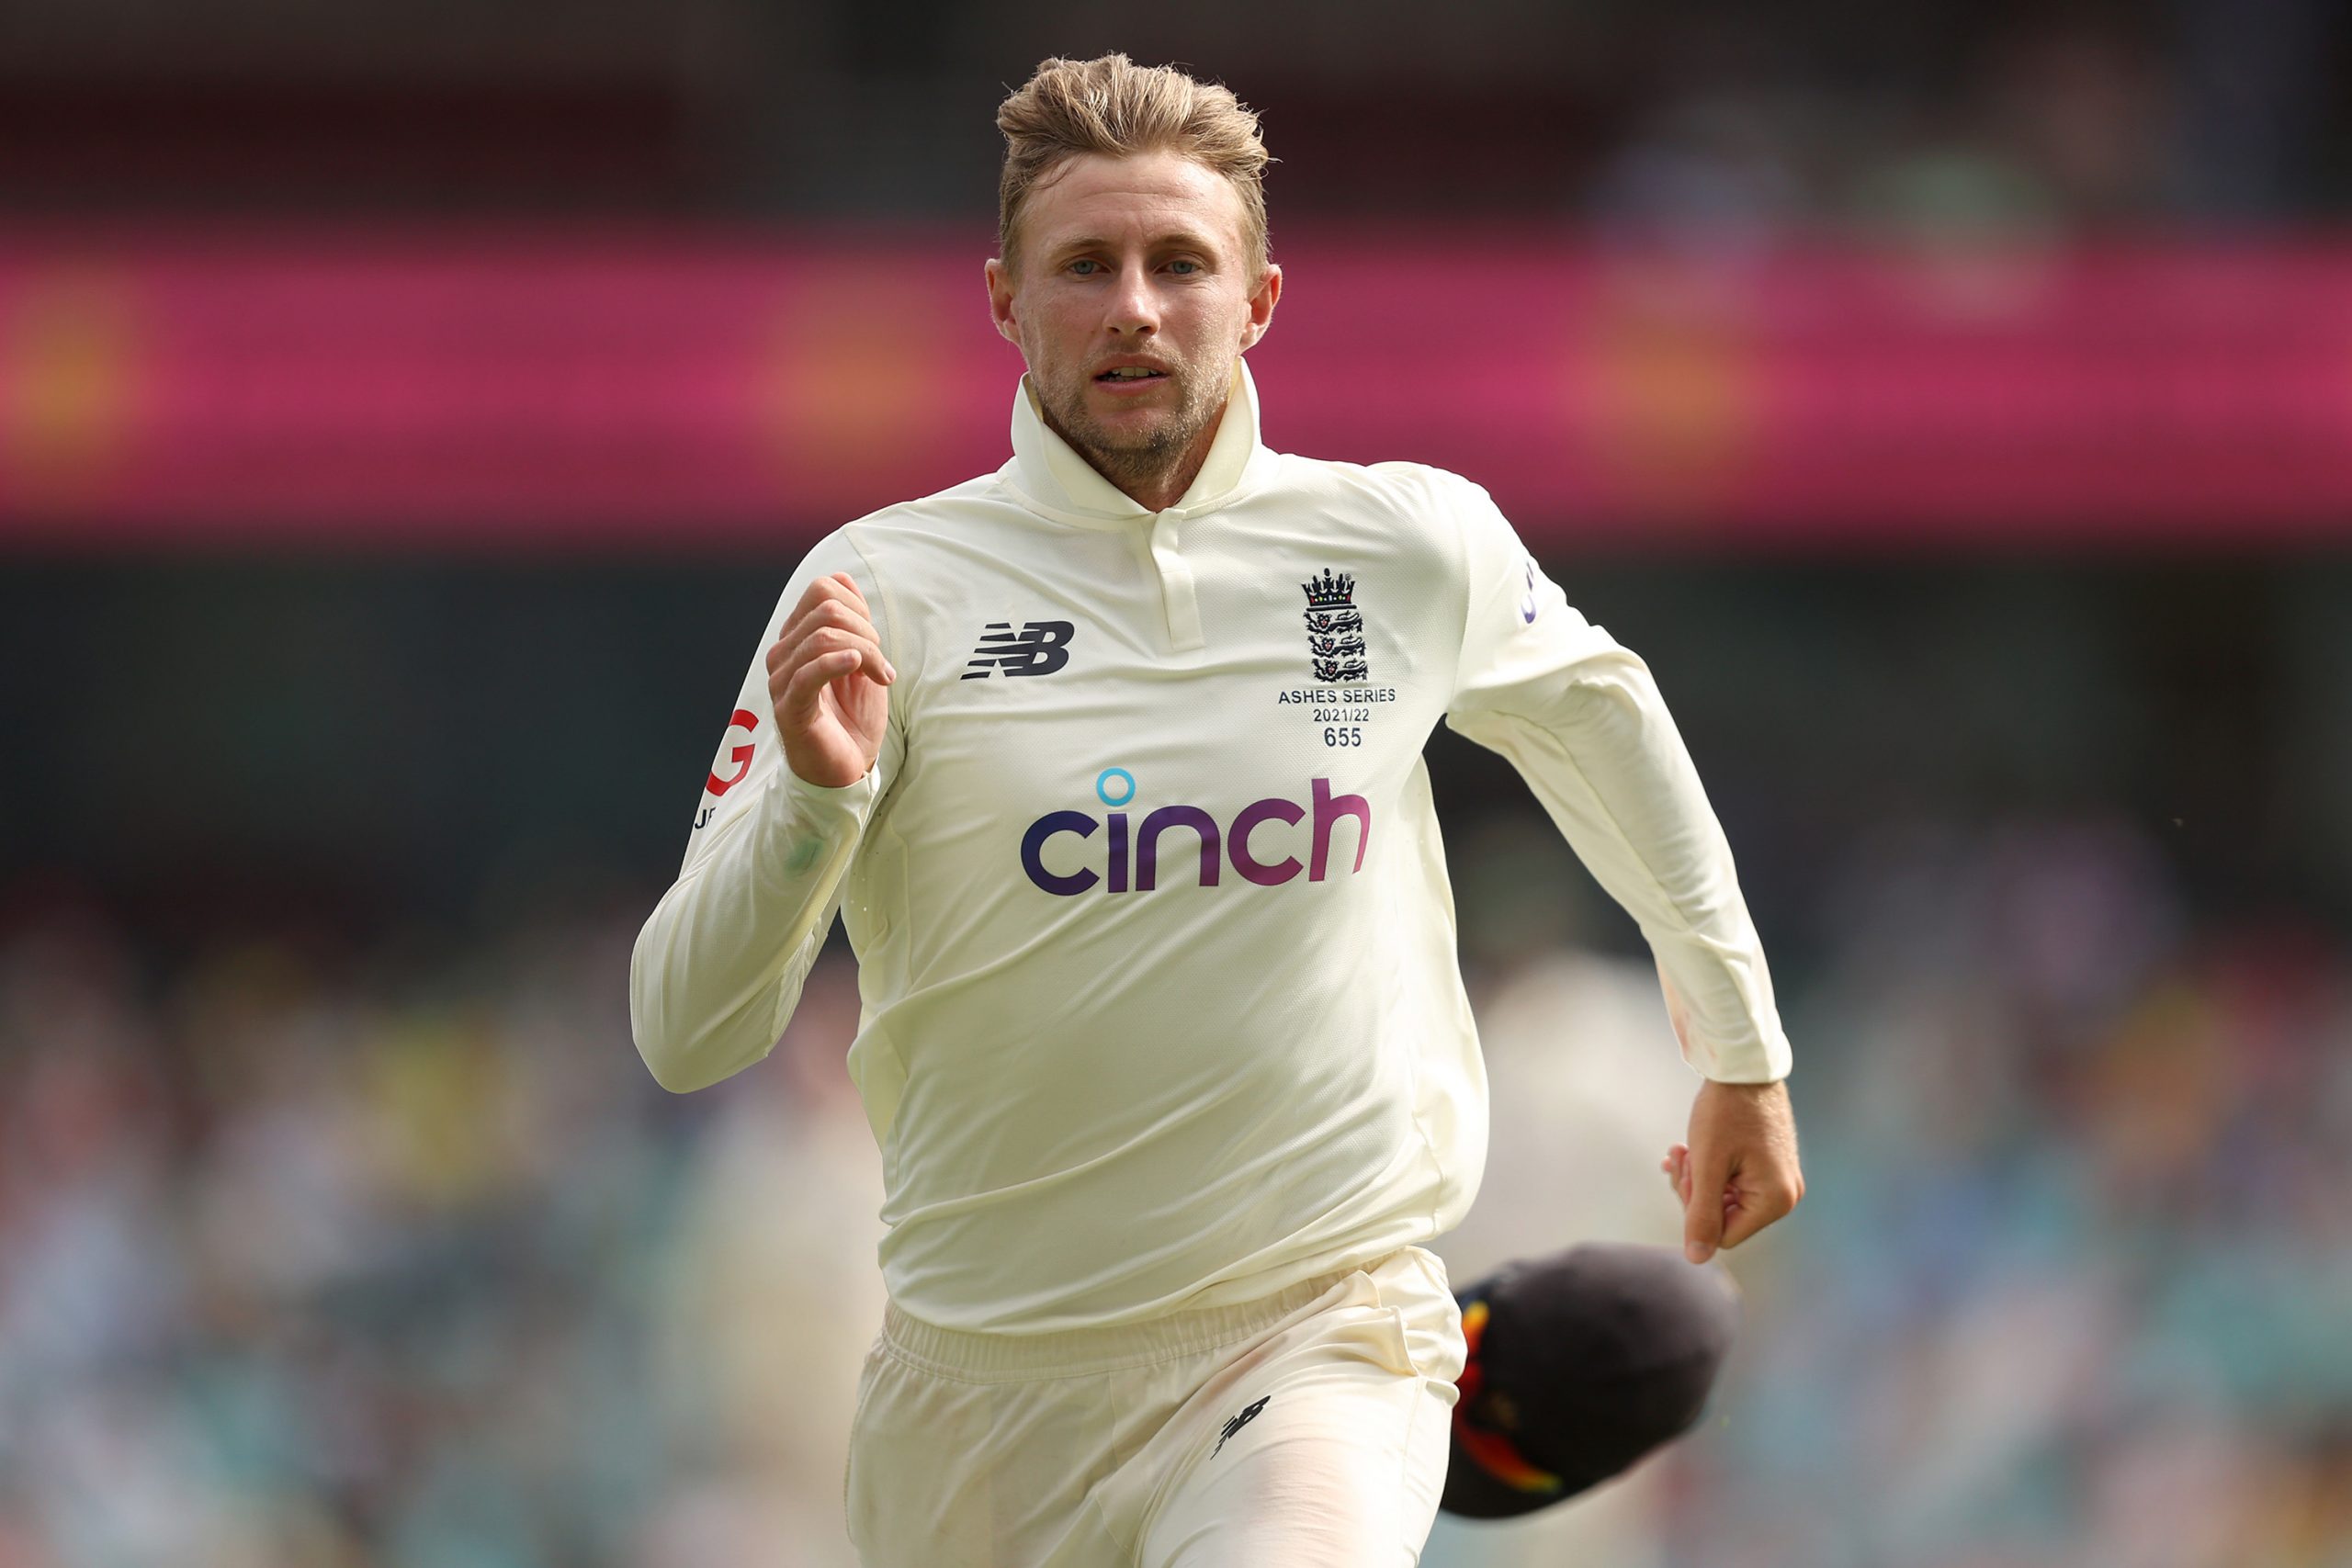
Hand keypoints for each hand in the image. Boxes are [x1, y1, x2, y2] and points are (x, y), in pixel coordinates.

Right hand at [767, 572, 894, 787]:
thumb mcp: (861, 662)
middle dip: (866, 630)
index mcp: (797, 638)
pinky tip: (858, 667)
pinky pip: (809, 673)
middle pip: (825, 608)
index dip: (859, 606)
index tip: (875, 642)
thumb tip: (843, 579)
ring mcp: (782, 680)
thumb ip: (853, 623)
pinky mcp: (790, 708)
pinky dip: (837, 662)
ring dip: (866, 652)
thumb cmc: (852, 717)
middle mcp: (783, 653)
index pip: (821, 589)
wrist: (846, 769)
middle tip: (880, 664)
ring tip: (881, 677)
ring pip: (823, 636)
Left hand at [1660, 1077, 1803, 1264]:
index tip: (1686, 1173)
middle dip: (1694, 1191)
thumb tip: (1696, 1258)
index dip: (1695, 1211)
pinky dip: (1708, 1169)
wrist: (1743, 1066)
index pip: (1723, 1235)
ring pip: (1724, 1198)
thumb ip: (1701, 1213)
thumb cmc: (1726, 1111)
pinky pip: (1732, 1181)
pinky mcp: (1769, 1165)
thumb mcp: (1707, 1165)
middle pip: (1724, 1218)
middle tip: (1681, 1156)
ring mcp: (1778, 1179)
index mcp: (1775, 1201)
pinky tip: (1688, 1150)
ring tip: (1683, 1149)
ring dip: (1697, 1178)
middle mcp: (1785, 1195)